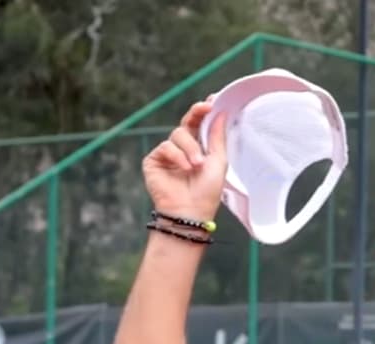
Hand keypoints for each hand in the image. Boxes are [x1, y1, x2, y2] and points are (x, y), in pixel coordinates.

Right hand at [142, 98, 227, 221]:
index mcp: (200, 148)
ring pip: (178, 134)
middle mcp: (183, 149)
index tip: (213, 101)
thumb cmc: (207, 191)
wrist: (191, 211)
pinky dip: (177, 155)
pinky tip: (184, 167)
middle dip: (196, 114)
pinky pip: (166, 146)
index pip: (200, 124)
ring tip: (197, 165)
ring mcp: (168, 154)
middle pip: (187, 122)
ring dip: (190, 148)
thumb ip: (217, 137)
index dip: (204, 112)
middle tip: (205, 108)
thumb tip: (220, 113)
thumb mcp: (218, 161)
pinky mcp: (154, 160)